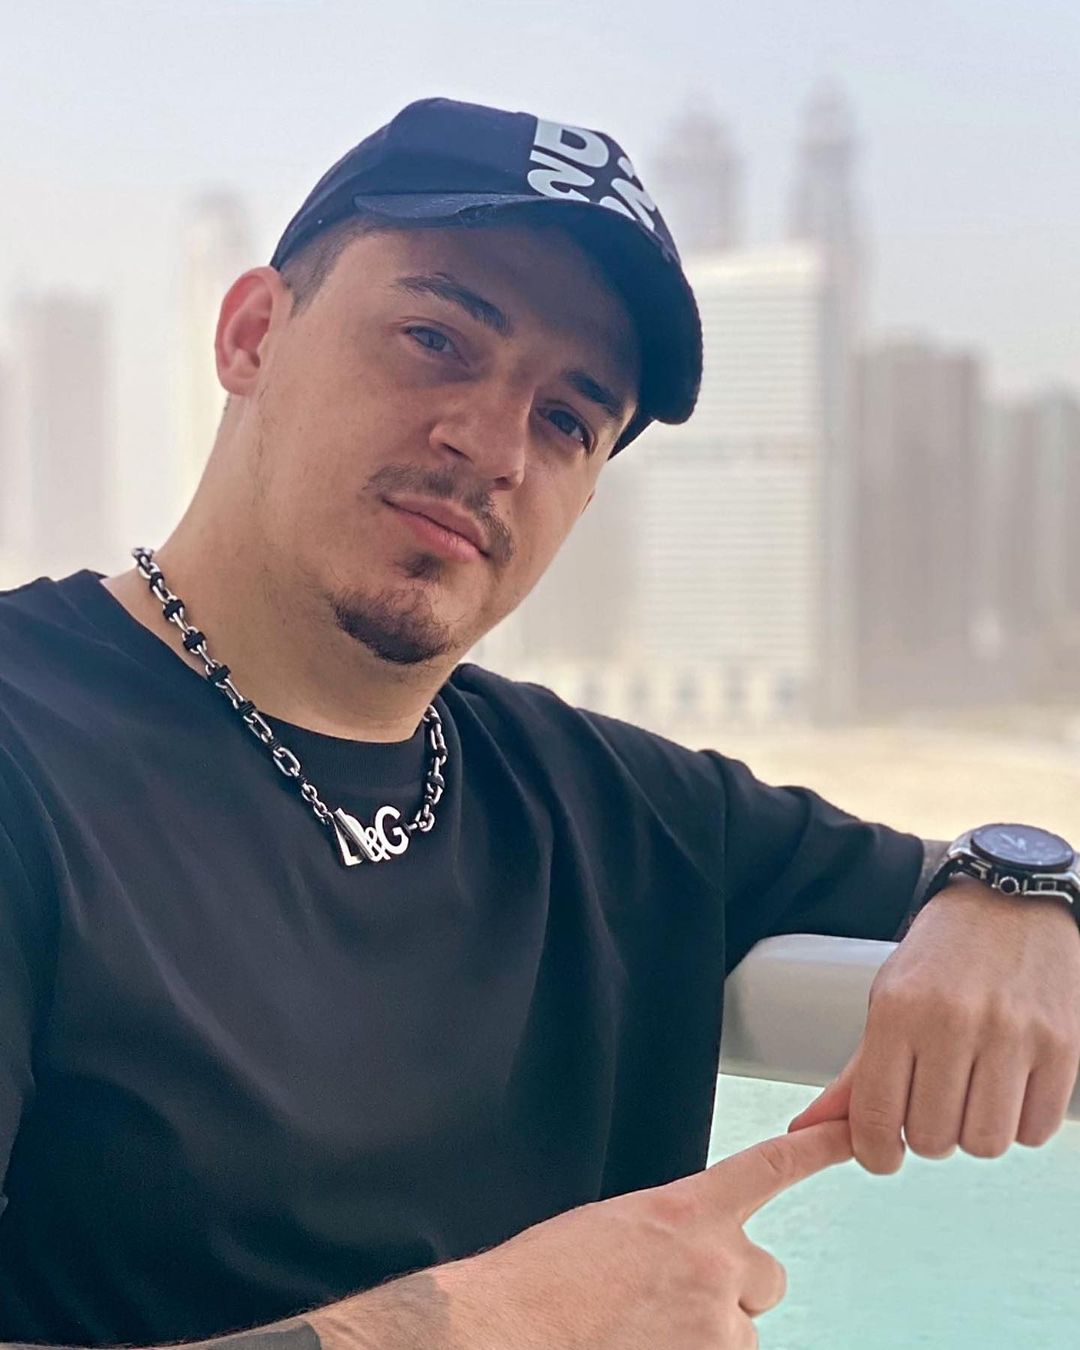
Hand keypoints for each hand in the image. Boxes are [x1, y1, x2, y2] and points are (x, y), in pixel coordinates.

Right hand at [430, 1120, 852, 1348]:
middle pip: (766, 1278)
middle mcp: (716, 1261)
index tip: (854, 1132)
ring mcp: (718, 1323)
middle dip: (733, 1291)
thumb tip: (679, 1264)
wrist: (508, 1329)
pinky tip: (642, 1343)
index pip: (770, 1166)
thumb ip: (667, 1237)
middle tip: (673, 1305)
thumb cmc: (542, 1283)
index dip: (820, 1148)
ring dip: (706, 1336)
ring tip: (639, 1333)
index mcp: (685, 1211)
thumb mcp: (611, 1231)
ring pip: (740, 1334)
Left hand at [786, 878, 1079, 1172]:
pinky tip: (1009, 1087)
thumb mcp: (886, 999)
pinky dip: (1020, 1123)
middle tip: (934, 1100)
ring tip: (972, 1092)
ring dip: (975, 1131)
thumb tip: (807, 1131)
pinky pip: (1034, 1131)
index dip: (875, 1152)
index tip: (884, 1152)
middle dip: (928, 1134)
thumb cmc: (941, 958)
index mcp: (898, 1009)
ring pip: (986, 1144)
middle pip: (934, 1140)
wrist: (1011, 902)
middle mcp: (953, 1021)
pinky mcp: (1062, 1046)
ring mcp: (1012, 1034)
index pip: (877, 1116)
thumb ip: (856, 1073)